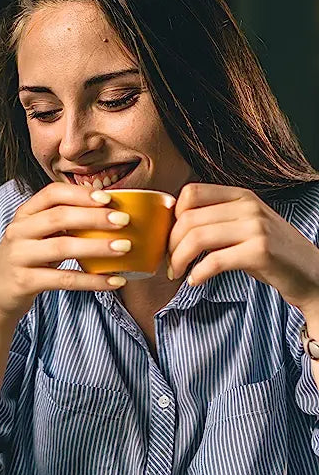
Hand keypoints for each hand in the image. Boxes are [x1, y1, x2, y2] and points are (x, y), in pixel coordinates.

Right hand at [0, 182, 139, 322]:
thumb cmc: (26, 259)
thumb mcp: (36, 235)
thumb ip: (62, 222)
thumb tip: (111, 213)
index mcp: (24, 214)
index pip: (52, 194)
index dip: (80, 193)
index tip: (109, 197)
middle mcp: (18, 231)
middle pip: (59, 217)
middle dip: (94, 217)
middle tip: (124, 220)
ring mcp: (19, 256)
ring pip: (62, 247)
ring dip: (97, 246)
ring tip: (125, 247)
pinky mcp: (24, 282)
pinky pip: (64, 280)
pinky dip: (92, 280)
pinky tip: (114, 281)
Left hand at [169, 184, 318, 309]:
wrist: (313, 275)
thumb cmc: (272, 254)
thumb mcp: (245, 227)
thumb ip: (216, 220)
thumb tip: (172, 225)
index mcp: (242, 196)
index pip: (190, 192)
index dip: (173, 217)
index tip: (170, 237)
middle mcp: (249, 206)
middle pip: (188, 219)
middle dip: (170, 244)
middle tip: (170, 262)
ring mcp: (256, 227)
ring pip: (197, 238)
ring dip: (179, 259)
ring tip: (177, 273)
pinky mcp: (260, 252)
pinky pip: (214, 261)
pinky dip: (197, 274)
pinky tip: (195, 281)